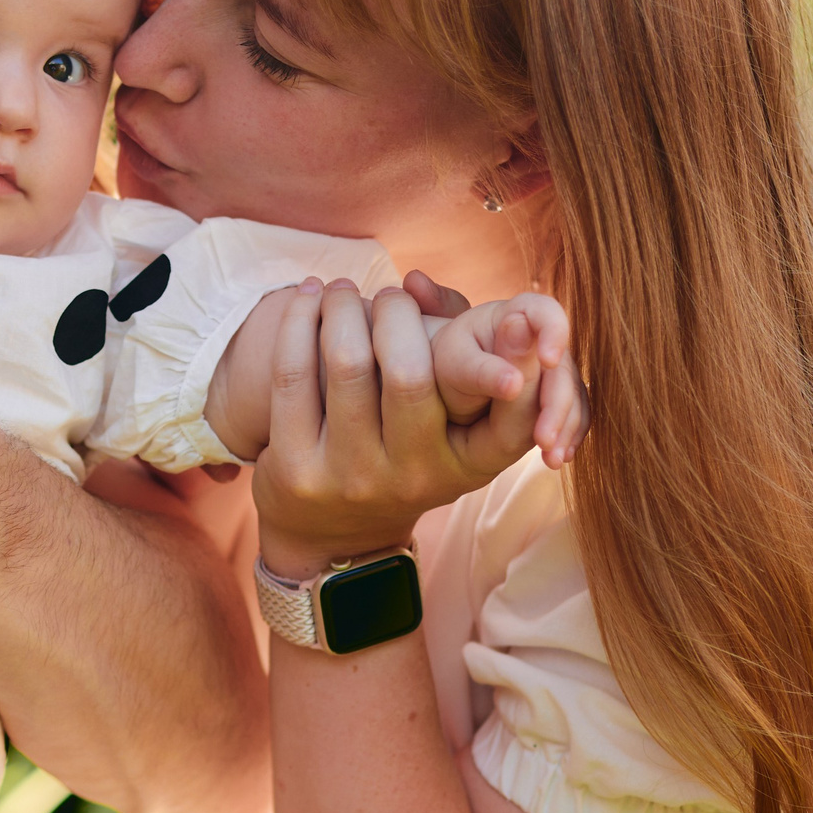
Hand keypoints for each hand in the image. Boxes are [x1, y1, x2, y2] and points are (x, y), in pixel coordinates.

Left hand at [252, 280, 546, 576]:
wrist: (333, 532)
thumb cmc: (405, 449)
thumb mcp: (451, 422)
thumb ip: (462, 349)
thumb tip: (420, 280)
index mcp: (470, 464)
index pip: (511, 414)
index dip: (520, 359)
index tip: (512, 314)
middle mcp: (416, 477)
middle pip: (410, 371)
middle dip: (397, 313)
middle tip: (389, 295)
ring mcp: (354, 478)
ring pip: (347, 362)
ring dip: (343, 307)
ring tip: (342, 290)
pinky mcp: (297, 471)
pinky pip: (292, 374)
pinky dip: (299, 321)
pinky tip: (306, 297)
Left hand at [430, 293, 589, 467]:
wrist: (442, 390)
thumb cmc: (444, 371)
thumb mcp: (455, 368)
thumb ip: (485, 361)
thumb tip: (518, 339)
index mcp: (512, 317)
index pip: (544, 312)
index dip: (553, 331)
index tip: (548, 360)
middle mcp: (541, 339)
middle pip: (562, 366)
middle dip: (556, 403)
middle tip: (542, 439)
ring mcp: (553, 369)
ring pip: (572, 394)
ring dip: (565, 427)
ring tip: (552, 459)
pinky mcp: (558, 396)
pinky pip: (573, 415)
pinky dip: (567, 436)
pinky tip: (557, 458)